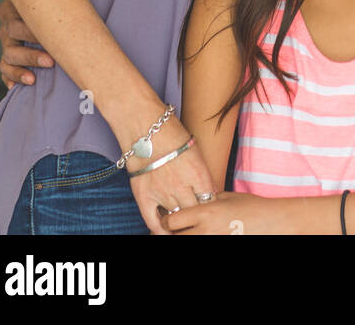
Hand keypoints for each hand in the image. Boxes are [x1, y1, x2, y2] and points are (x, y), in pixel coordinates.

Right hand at [0, 0, 53, 88]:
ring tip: (33, 79)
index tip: (51, 39)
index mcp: (12, 10)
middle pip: (12, 45)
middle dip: (31, 56)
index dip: (31, 34)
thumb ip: (57, 2)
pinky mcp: (8, 58)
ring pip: (7, 60)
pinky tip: (16, 87)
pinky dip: (10, 78)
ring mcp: (6, 44)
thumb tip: (81, 11)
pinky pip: (4, 70)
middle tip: (51, 61)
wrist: (44, 6)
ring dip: (20, 70)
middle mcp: (7, 28)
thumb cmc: (51, 0)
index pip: (16, 24)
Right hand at [125, 118, 217, 235]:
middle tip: (198, 219)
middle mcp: (182, 187)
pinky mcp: (143, 196)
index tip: (210, 208)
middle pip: (195, 213)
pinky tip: (165, 231)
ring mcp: (162, 193)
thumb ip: (200, 172)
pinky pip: (153, 222)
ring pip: (176, 219)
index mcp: (198, 174)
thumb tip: (207, 190)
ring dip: (180, 221)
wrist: (143, 124)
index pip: (210, 201)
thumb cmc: (170, 130)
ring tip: (183, 225)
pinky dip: (160, 230)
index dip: (211, 206)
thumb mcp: (194, 149)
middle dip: (197, 215)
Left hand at [166, 190, 288, 235]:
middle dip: (174, 233)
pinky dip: (200, 240)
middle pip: (175, 237)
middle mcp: (206, 230)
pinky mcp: (220, 249)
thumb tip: (194, 204)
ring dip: (186, 237)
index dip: (167, 221)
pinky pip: (202, 246)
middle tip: (175, 230)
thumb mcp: (228, 197)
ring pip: (186, 243)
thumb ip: (208, 201)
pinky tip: (205, 235)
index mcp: (206, 212)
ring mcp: (213, 242)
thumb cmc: (252, 207)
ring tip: (190, 232)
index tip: (169, 219)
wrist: (272, 223)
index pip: (172, 221)